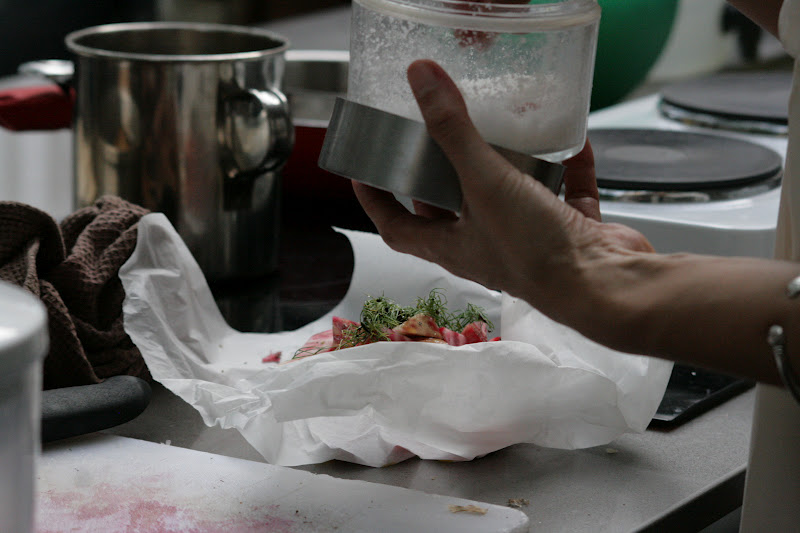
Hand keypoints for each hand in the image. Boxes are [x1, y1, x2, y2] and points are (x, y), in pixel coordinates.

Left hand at [352, 59, 652, 323]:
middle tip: (432, 137)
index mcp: (452, 245)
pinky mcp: (568, 232)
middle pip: (449, 209)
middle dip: (439, 174)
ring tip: (497, 129)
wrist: (605, 285)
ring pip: (507, 198)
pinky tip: (570, 141)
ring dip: (504, 166)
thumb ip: (453, 131)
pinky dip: (565, 168)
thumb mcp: (483, 183)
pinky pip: (563, 193)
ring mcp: (527, 240)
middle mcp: (485, 245)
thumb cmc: (537, 253)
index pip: (396, 227)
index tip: (365, 172)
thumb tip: (421, 81)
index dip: (376, 201)